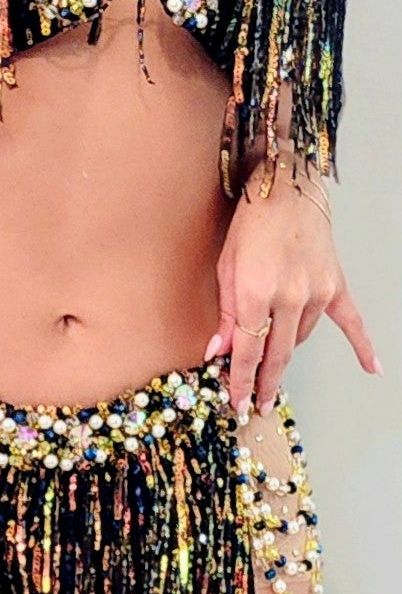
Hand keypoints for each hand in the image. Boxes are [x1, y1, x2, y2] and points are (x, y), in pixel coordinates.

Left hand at [206, 166, 381, 414]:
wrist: (288, 187)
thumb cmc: (251, 223)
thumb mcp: (225, 267)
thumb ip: (225, 314)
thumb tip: (219, 352)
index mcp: (255, 293)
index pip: (247, 352)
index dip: (240, 382)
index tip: (239, 404)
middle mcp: (288, 297)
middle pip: (277, 354)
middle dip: (265, 383)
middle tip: (258, 406)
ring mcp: (316, 293)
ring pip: (300, 339)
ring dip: (285, 351)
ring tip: (272, 363)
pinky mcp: (335, 285)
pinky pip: (352, 322)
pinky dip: (363, 346)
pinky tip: (374, 368)